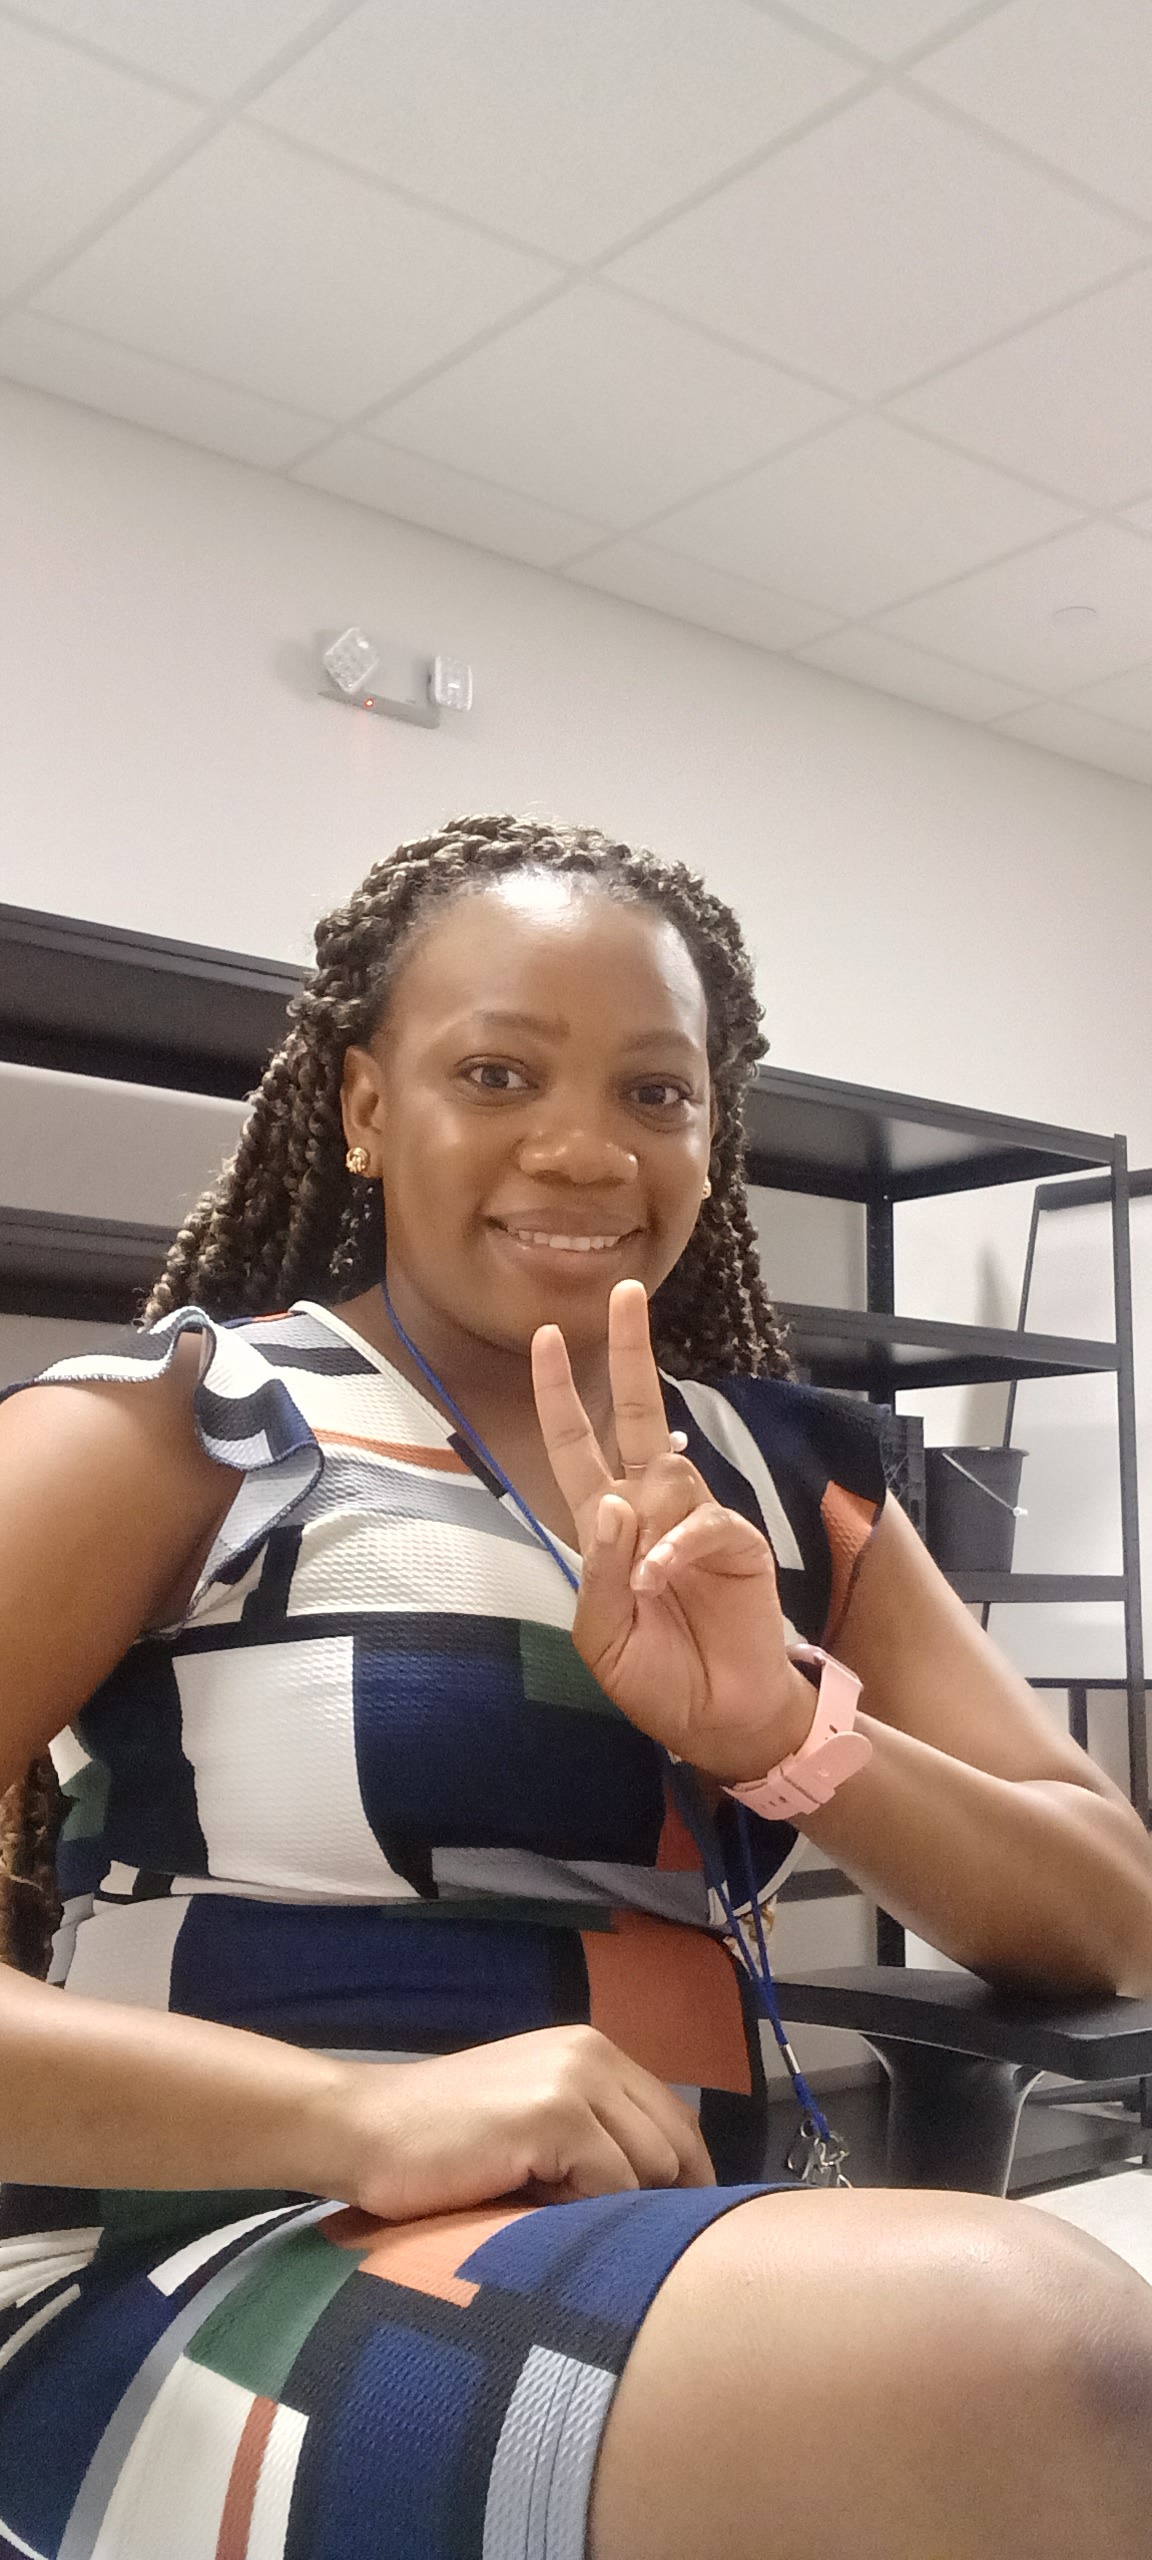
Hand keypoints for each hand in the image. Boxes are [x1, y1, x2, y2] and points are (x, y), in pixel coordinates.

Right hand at [323, 2026, 715, 2221]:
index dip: (684, 2182)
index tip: (664, 2234)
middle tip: (594, 2235)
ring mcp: (576, 2080)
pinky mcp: (556, 2113)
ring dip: (611, 2209)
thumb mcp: (533, 2123)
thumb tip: (666, 2198)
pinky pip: (612, 2186)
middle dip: (653, 2203)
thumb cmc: (442, 2145)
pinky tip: (530, 2209)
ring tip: (547, 2213)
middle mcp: (593, 2053)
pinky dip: (581, 2214)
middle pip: (676, 2148)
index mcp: (593, 2051)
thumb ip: (594, 2136)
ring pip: (651, 2171)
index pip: (677, 2123)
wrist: (362, 2129)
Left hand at [531, 1280, 814, 1783]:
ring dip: (648, 1510)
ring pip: (669, 1467)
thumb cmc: (658, 1677)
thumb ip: (597, 1571)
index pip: (575, 1446)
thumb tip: (613, 1502)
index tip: (545, 1338)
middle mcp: (649, 1508)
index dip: (558, 1395)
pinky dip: (677, 1548)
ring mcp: (693, 1520)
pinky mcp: (735, 1541)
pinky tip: (662, 1580)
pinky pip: (703, 1522)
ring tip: (646, 1589)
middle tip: (623, 1293)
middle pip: (633, 1413)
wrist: (720, 1720)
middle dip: (627, 1353)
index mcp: (605, 1527)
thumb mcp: (600, 1636)